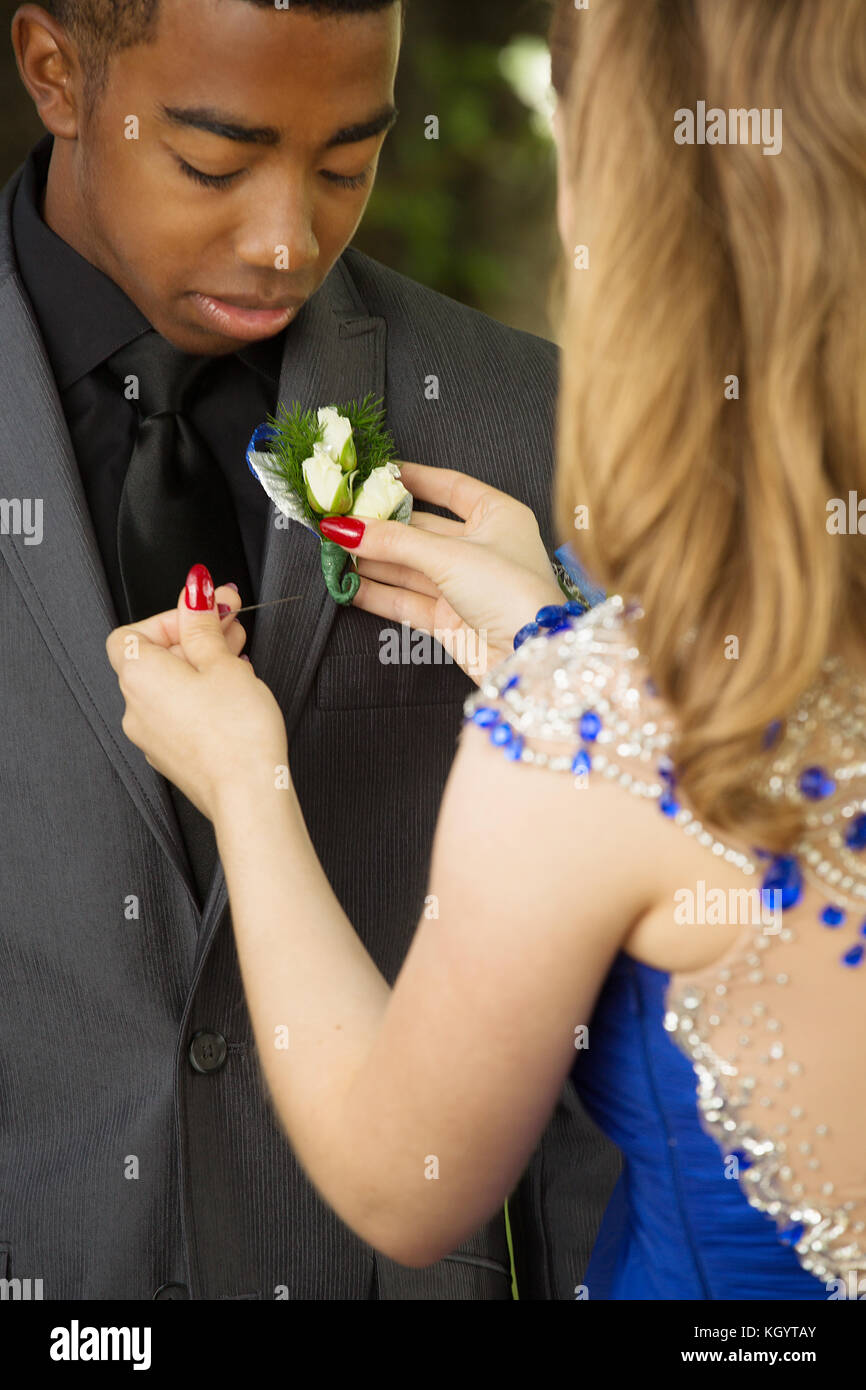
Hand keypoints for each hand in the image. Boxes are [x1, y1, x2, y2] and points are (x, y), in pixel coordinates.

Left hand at [105, 567, 289, 822]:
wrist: (249, 794)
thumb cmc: (237, 735)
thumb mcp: (222, 661)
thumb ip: (202, 623)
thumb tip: (193, 593)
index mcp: (139, 676)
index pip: (135, 631)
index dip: (170, 617)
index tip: (205, 611)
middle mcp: (136, 707)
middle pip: (155, 656)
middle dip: (194, 634)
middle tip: (230, 621)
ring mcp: (152, 734)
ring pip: (170, 684)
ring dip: (201, 662)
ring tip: (238, 655)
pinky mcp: (172, 753)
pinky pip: (179, 711)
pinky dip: (201, 694)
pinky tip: (233, 691)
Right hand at [326, 463, 563, 682]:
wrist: (529, 657)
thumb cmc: (512, 593)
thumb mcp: (450, 555)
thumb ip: (394, 541)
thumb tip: (345, 527)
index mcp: (498, 516)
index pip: (450, 487)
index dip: (414, 479)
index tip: (376, 473)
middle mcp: (481, 548)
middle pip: (421, 530)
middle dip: (380, 527)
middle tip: (340, 518)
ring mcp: (463, 585)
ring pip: (409, 567)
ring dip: (372, 560)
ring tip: (333, 549)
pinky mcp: (449, 619)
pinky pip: (406, 599)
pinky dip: (377, 592)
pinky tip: (348, 584)